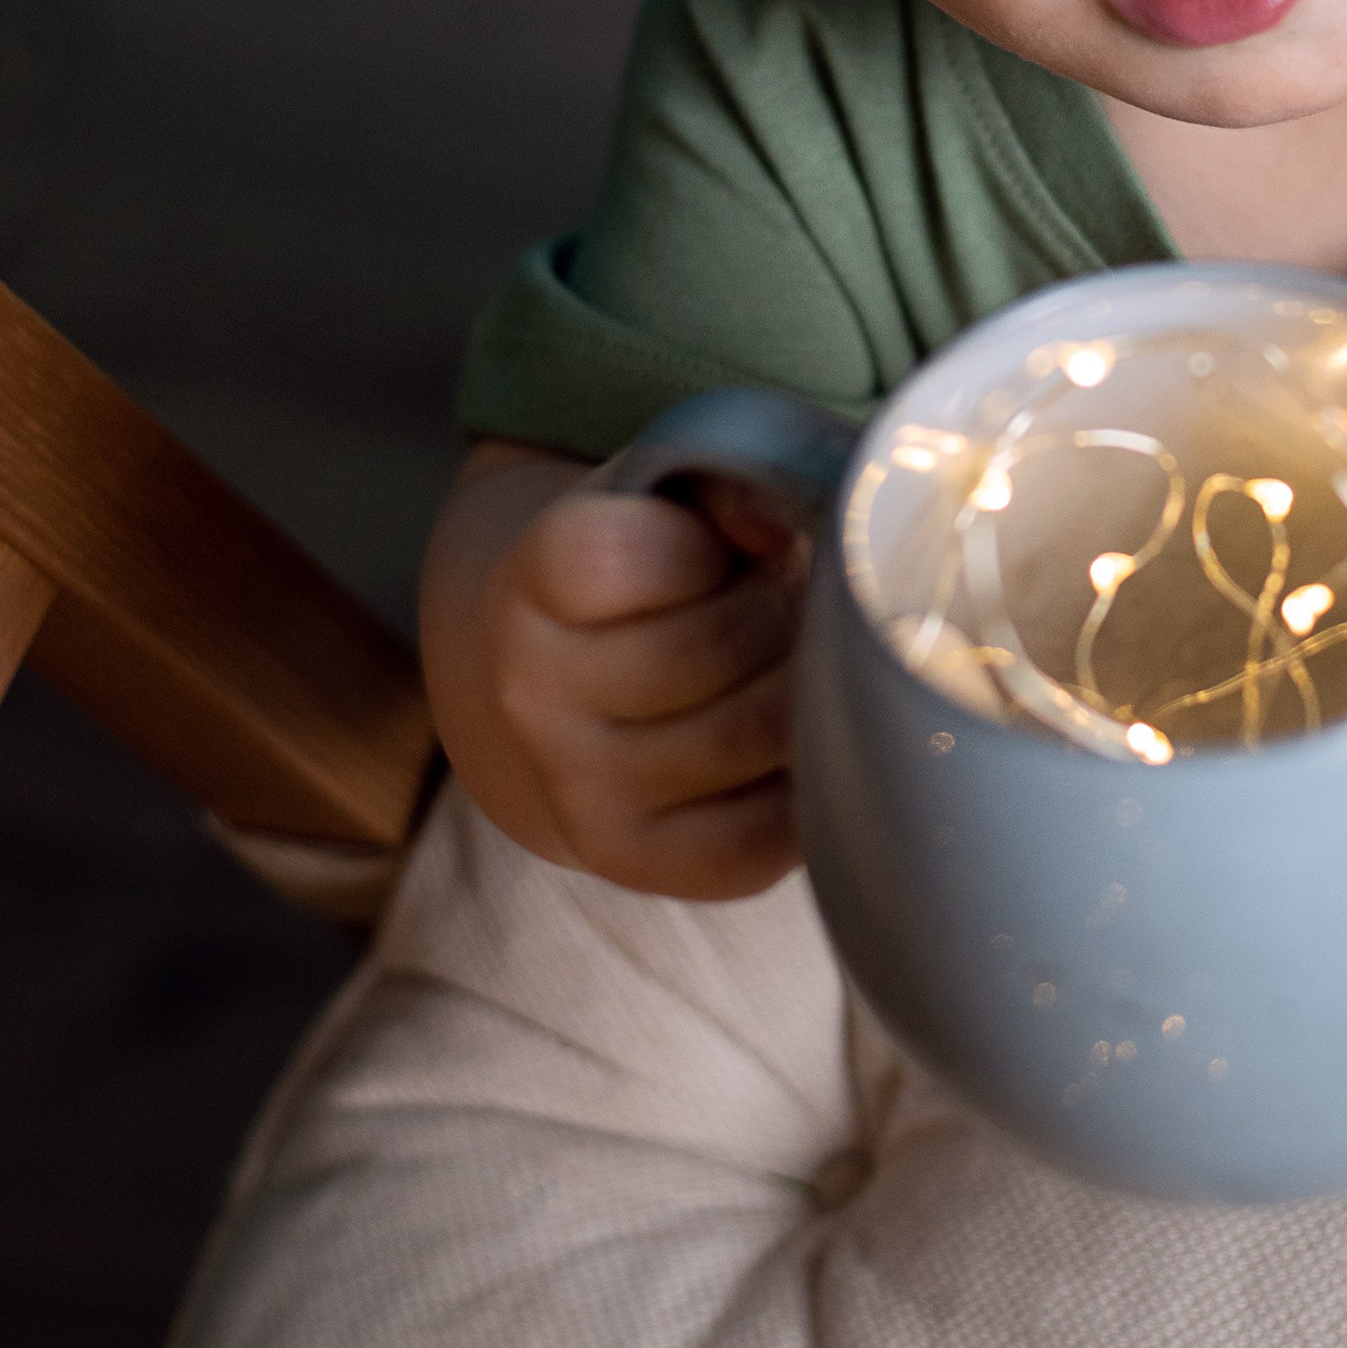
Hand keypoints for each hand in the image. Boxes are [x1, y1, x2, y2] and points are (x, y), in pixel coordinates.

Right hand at [447, 459, 808, 898]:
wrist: (567, 696)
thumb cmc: (653, 575)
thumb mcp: (672, 502)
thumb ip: (733, 486)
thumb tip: (792, 523)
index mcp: (530, 583)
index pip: (612, 558)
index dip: (700, 543)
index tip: (717, 548)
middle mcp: (533, 697)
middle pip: (721, 646)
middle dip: (789, 608)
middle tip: (794, 601)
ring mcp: (581, 790)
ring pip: (762, 733)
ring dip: (814, 687)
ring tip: (802, 662)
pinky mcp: (640, 861)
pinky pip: (771, 831)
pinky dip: (816, 780)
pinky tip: (802, 739)